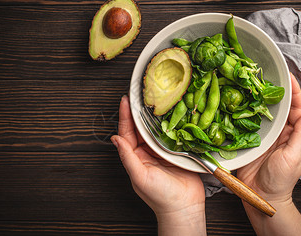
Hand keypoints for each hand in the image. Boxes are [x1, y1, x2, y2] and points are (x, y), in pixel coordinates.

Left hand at [111, 96, 205, 234]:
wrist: (185, 206)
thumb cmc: (160, 196)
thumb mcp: (140, 177)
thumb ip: (127, 157)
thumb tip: (115, 139)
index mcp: (136, 156)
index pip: (127, 132)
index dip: (125, 116)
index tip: (125, 100)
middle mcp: (147, 151)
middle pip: (141, 126)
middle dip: (139, 111)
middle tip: (139, 93)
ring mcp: (163, 150)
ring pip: (156, 128)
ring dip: (154, 114)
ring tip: (153, 98)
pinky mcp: (177, 150)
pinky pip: (172, 133)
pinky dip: (171, 122)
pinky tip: (172, 111)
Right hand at [238, 73, 300, 204]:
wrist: (261, 196)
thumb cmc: (281, 180)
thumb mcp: (293, 157)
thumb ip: (300, 135)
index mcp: (291, 133)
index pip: (296, 108)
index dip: (294, 92)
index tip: (289, 76)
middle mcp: (277, 130)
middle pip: (277, 105)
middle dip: (273, 89)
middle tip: (265, 72)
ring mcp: (261, 134)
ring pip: (260, 111)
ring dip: (256, 97)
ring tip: (250, 81)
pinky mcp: (246, 139)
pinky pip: (244, 122)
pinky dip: (241, 111)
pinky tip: (236, 100)